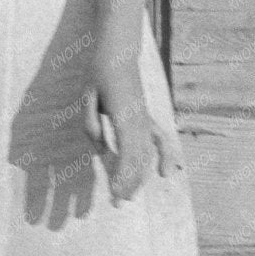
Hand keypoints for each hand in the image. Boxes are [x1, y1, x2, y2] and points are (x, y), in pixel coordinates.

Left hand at [84, 60, 182, 204]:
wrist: (118, 51)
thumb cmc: (99, 73)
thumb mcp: (87, 98)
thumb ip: (92, 125)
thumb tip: (101, 151)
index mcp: (124, 114)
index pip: (127, 153)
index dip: (123, 175)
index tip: (116, 194)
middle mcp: (140, 119)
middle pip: (139, 158)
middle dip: (129, 182)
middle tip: (119, 204)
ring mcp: (146, 117)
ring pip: (148, 153)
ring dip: (140, 175)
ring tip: (130, 195)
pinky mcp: (147, 116)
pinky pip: (160, 140)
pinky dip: (165, 157)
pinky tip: (167, 173)